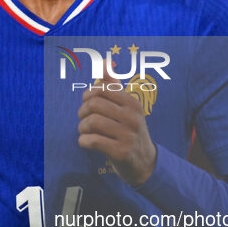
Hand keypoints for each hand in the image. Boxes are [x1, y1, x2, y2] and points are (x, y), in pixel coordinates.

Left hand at [77, 69, 156, 186]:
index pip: (101, 90)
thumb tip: (104, 64)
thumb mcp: (127, 108)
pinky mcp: (121, 152)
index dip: (87, 95)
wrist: (145, 163)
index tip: (86, 104)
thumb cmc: (130, 131)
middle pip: (94, 105)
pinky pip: (92, 141)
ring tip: (84, 132)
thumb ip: (114, 87)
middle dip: (82, 112)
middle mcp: (132, 118)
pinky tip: (86, 143)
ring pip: (91, 122)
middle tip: (83, 119)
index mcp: (132, 103)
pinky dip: (83, 141)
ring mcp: (128, 135)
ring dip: (82, 128)